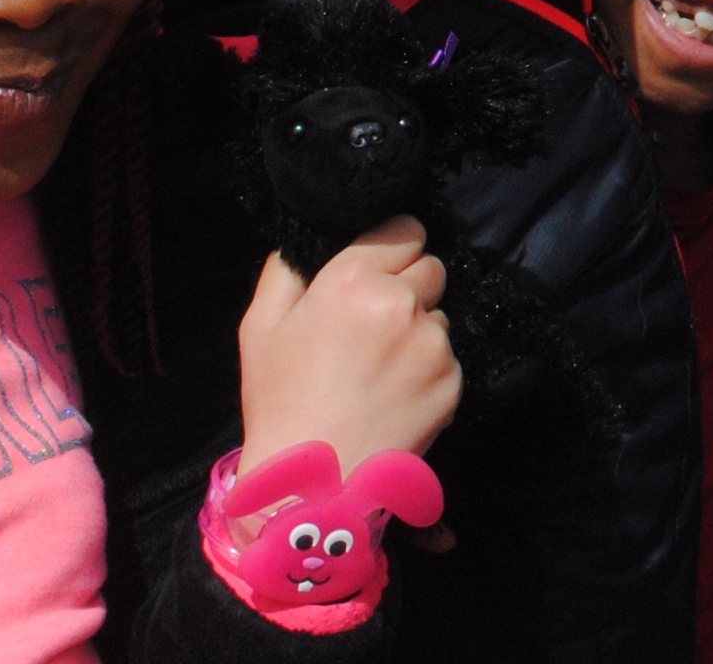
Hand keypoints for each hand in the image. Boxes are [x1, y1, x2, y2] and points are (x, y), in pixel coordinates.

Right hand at [238, 217, 462, 472]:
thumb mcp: (260, 326)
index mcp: (353, 279)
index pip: (405, 229)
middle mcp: (401, 303)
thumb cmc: (280, 401)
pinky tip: (394, 395)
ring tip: (379, 369)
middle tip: (374, 324)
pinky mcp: (452, 382)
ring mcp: (432, 344)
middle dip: (409, 287)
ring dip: (419, 331)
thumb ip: (286, 271)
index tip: (381, 269)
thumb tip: (308, 243)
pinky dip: (428, 370)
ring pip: (439, 316)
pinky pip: (448, 358)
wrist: (311, 483)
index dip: (393, 247)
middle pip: (430, 269)